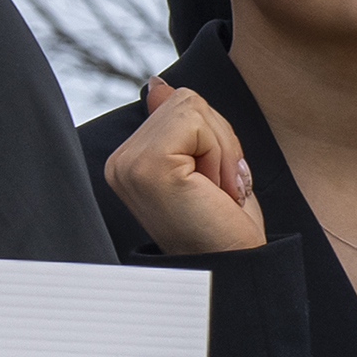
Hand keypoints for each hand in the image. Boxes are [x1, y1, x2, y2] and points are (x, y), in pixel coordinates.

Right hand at [102, 79, 264, 257]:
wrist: (236, 270)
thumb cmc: (224, 229)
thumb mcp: (204, 165)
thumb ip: (177, 125)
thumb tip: (155, 85)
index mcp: (127, 162)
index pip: (175, 104)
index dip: (211, 138)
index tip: (211, 186)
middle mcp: (119, 162)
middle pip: (184, 100)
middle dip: (218, 141)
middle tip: (215, 190)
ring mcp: (128, 164)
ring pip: (192, 106)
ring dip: (221, 149)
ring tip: (214, 192)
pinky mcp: (148, 166)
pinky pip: (197, 122)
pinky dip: (220, 153)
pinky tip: (213, 191)